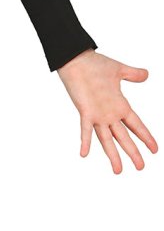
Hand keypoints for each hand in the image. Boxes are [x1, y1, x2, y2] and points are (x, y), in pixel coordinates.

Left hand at [56, 48, 157, 172]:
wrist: (76, 60)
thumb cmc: (95, 65)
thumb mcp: (119, 71)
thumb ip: (133, 74)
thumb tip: (146, 74)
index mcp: (120, 105)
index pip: (136, 125)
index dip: (145, 137)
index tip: (154, 150)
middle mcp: (109, 114)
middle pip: (124, 137)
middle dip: (133, 152)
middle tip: (141, 167)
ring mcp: (98, 115)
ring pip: (107, 139)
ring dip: (113, 155)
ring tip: (118, 171)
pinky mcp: (85, 111)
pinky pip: (86, 129)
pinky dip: (85, 141)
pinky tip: (84, 154)